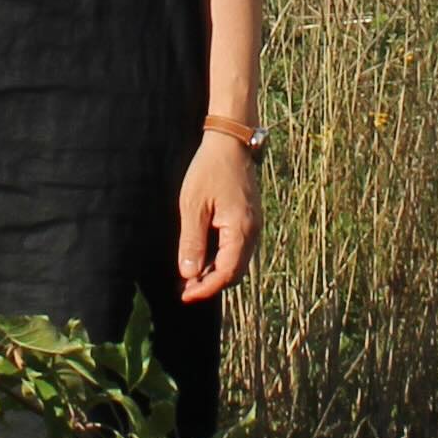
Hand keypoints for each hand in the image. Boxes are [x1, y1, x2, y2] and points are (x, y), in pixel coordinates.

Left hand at [178, 130, 260, 304]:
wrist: (231, 143)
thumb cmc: (210, 170)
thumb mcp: (193, 206)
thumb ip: (192, 242)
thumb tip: (189, 274)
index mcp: (241, 230)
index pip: (226, 274)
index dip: (205, 289)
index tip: (184, 295)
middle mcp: (252, 232)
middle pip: (235, 273)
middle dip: (210, 284)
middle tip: (184, 288)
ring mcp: (253, 226)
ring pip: (237, 263)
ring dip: (216, 273)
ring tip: (190, 275)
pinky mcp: (249, 220)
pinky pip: (238, 250)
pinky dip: (221, 259)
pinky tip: (203, 257)